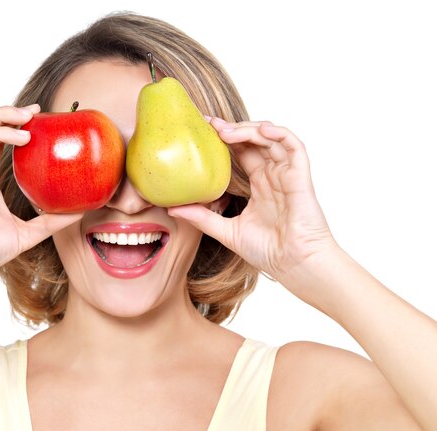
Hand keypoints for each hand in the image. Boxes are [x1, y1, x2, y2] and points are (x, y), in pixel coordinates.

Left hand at [168, 118, 337, 282]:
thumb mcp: (226, 231)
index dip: (225, 139)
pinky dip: (278, 133)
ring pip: (271, 138)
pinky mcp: (299, 176)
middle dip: (233, 128)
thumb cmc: (268, 251)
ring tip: (225, 130)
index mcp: (259, 185)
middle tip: (209, 123)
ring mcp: (287, 174)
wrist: (294, 265)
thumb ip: (202, 217)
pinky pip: (293, 146)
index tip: (203, 129)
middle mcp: (273, 176)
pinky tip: (260, 130)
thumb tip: (171, 207)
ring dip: (249, 128)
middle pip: (254, 140)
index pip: (242, 152)